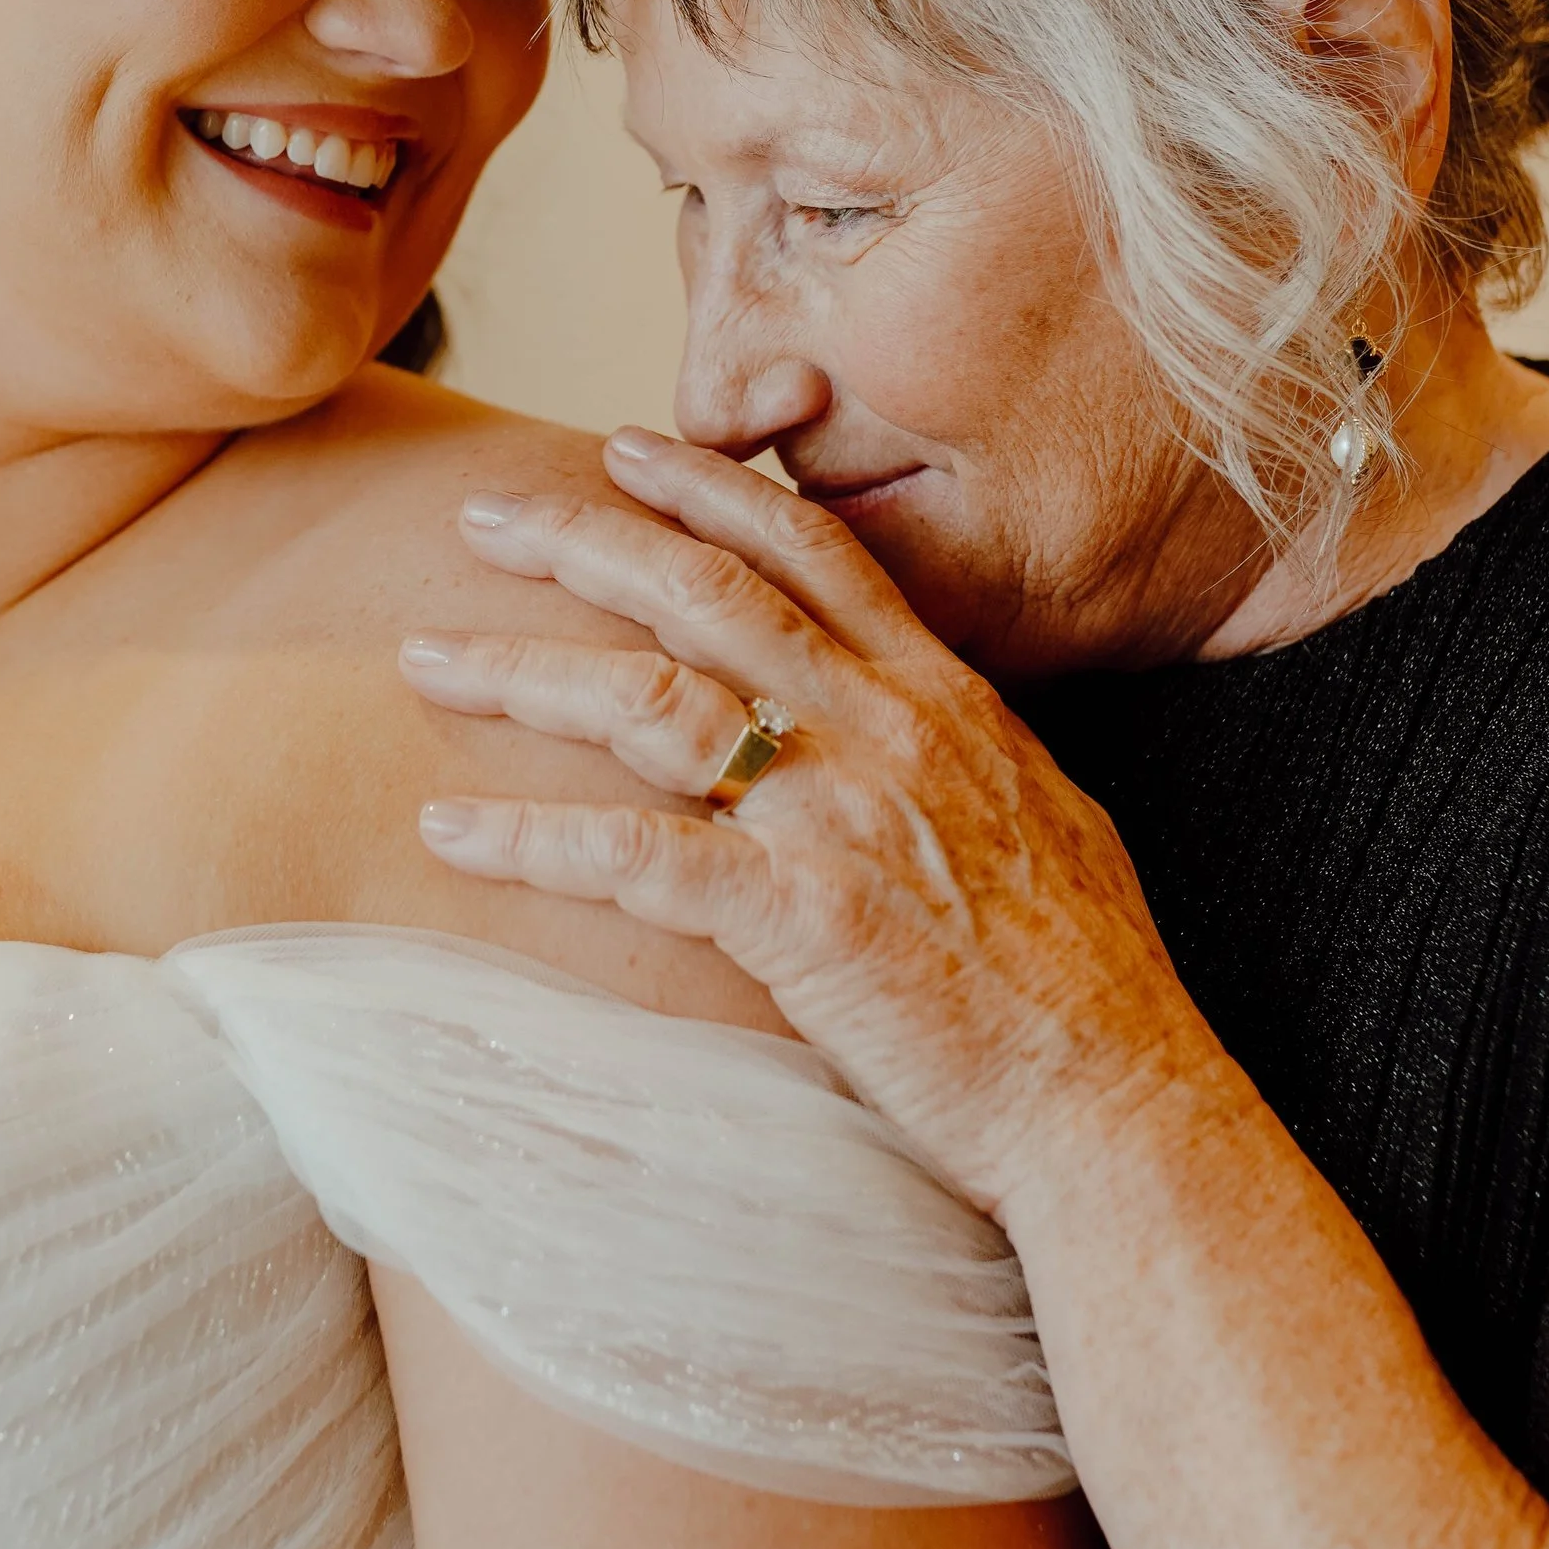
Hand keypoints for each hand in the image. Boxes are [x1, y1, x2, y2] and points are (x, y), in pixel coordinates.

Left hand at [403, 428, 1188, 1219]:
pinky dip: (529, 839)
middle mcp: (886, 733)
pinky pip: (632, 856)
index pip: (813, 551)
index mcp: (946, 700)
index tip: (621, 448)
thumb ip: (960, 760)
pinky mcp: (798, 920)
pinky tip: (449, 832)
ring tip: (427, 660)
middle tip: (483, 517)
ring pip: (649, 700)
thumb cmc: (1089, 989)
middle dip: (580, 543)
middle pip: (705, 596)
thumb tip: (926, 737)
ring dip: (524, 673)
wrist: (1120, 1101)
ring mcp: (839, 820)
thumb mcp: (1046, 820)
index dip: (708, 490)